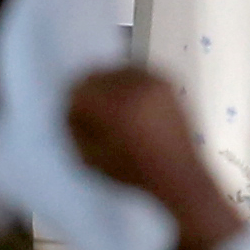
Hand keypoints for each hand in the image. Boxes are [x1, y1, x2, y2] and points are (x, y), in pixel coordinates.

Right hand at [63, 66, 246, 249]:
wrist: (179, 178)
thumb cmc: (133, 174)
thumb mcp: (90, 159)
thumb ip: (75, 128)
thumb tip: (70, 106)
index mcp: (115, 106)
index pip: (77, 90)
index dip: (72, 106)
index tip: (75, 121)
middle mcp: (135, 86)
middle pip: (95, 75)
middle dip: (89, 93)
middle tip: (90, 115)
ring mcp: (154, 82)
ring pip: (115, 71)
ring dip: (108, 86)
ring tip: (112, 110)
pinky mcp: (167, 82)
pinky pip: (136, 73)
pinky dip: (128, 83)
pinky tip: (130, 104)